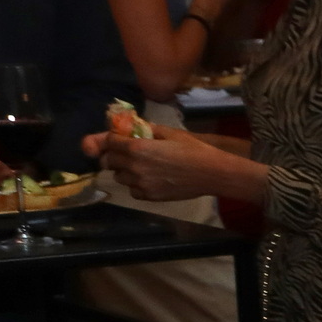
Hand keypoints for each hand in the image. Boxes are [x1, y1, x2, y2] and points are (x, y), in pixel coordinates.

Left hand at [91, 124, 236, 200]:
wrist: (213, 174)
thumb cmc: (195, 150)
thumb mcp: (172, 133)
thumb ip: (147, 129)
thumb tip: (132, 126)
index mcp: (137, 147)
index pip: (108, 142)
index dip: (108, 140)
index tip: (113, 140)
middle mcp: (133, 166)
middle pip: (107, 161)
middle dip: (112, 156)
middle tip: (124, 154)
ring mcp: (139, 183)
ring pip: (118, 177)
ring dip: (124, 171)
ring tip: (141, 168)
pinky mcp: (148, 196)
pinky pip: (132, 190)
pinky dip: (136, 184)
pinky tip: (150, 179)